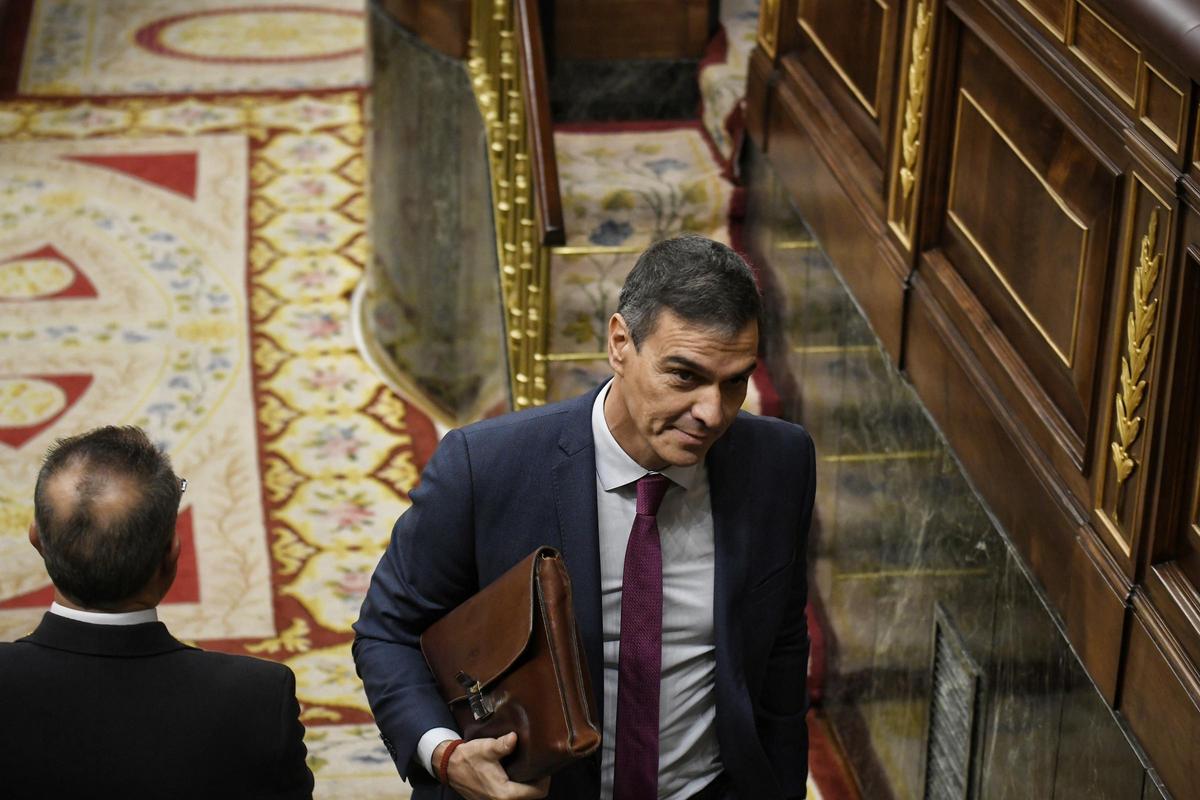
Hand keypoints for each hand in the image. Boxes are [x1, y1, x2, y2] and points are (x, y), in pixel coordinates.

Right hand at [435, 732, 549, 799]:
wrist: (449, 766)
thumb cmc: (468, 758)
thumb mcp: (486, 748)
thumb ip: (502, 745)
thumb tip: (515, 738)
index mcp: (504, 794)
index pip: (537, 792)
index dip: (545, 779)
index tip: (544, 766)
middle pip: (532, 797)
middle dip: (538, 782)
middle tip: (539, 765)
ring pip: (522, 798)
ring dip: (528, 786)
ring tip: (530, 768)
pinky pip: (513, 797)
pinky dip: (518, 787)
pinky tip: (518, 774)